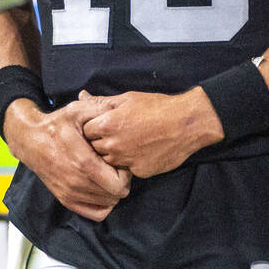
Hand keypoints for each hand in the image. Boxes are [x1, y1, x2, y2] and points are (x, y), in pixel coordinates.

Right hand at [3, 98, 130, 220]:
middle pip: (116, 195)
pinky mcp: (65, 199)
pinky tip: (100, 187)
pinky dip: (103, 204)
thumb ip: (100, 111)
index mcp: (83, 162)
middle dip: (121, 181)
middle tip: (115, 166)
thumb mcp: (78, 110)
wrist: (30, 139)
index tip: (119, 160)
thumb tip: (118, 115)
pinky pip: (96, 214)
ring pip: (107, 204)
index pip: (119, 184)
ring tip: (107, 174)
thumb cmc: (57, 124)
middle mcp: (77, 183)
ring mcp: (70, 193)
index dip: (126, 173)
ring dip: (111, 191)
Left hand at [79, 87, 223, 178]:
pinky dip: (130, 162)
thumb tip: (81, 96)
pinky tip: (141, 150)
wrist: (187, 123)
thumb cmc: (157, 107)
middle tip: (116, 133)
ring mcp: (126, 160)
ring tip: (128, 141)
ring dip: (113, 154)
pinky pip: (126, 169)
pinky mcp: (139, 171)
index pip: (85, 132)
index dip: (93, 128)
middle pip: (94, 148)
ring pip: (108, 161)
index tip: (102, 124)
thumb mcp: (127, 99)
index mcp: (107, 124)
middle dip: (100, 142)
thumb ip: (101, 102)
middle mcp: (113, 145)